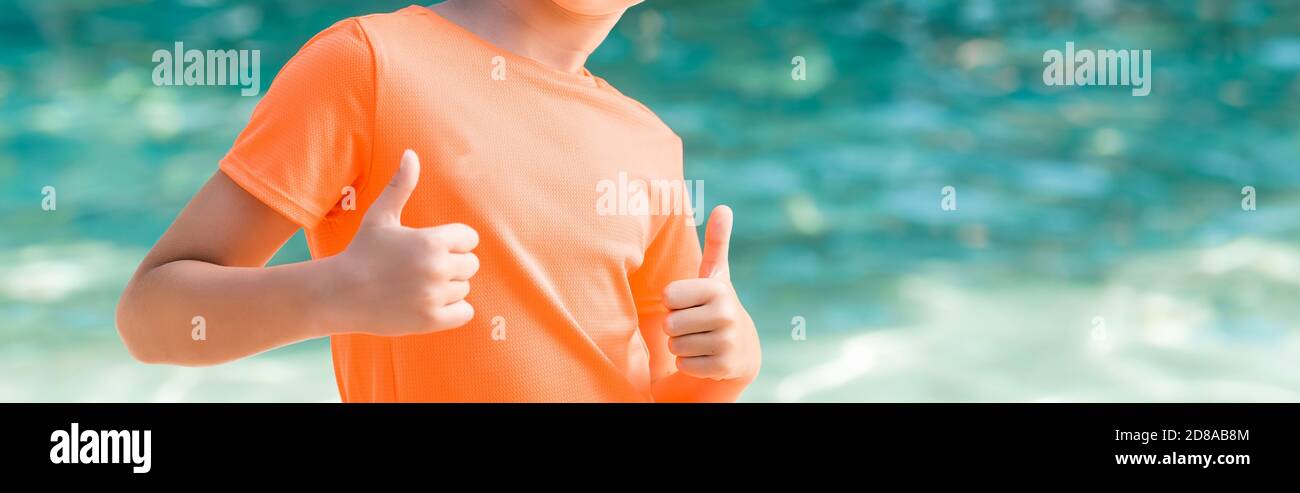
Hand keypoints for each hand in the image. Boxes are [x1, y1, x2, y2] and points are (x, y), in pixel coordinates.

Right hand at [329, 149, 479, 335]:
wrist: (339, 293)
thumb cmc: (362, 252)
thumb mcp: (381, 216)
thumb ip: (401, 185)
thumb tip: (411, 153)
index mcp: (432, 240)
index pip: (469, 238)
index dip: (453, 242)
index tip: (430, 247)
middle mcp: (437, 267)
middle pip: (470, 264)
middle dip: (451, 265)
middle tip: (422, 268)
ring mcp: (435, 296)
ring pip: (464, 288)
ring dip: (447, 288)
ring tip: (418, 286)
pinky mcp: (432, 320)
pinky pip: (465, 313)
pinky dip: (452, 310)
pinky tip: (428, 303)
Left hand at [662, 205, 760, 380]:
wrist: (741, 347)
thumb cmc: (716, 304)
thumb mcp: (716, 274)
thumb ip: (717, 242)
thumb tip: (724, 207)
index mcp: (717, 289)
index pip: (668, 297)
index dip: (674, 302)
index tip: (691, 302)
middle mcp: (725, 315)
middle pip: (669, 324)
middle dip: (675, 326)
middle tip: (695, 323)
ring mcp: (726, 342)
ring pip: (674, 346)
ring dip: (681, 345)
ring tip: (700, 338)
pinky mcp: (722, 368)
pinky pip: (683, 365)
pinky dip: (689, 363)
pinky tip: (705, 355)